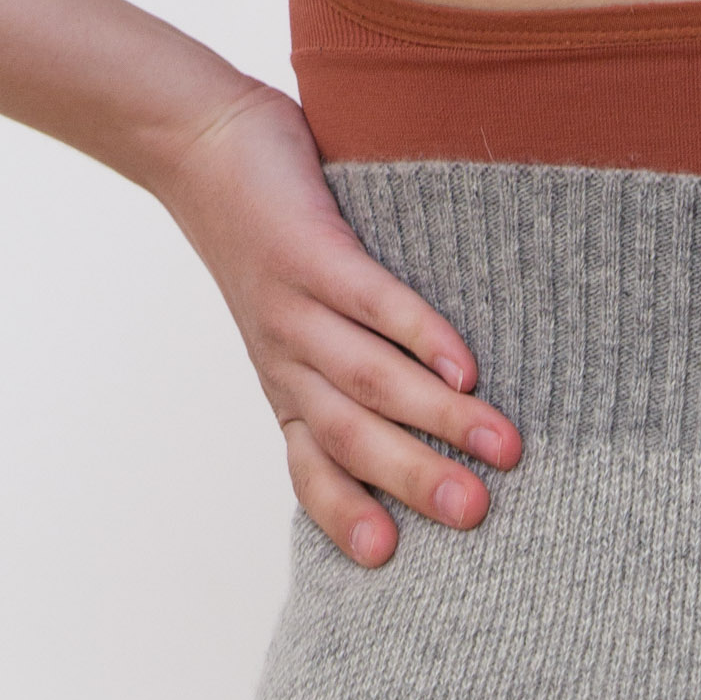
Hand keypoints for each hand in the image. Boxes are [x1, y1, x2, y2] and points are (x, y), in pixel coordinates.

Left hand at [157, 85, 520, 565]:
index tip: (385, 557)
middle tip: (474, 513)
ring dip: (436, 418)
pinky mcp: (308, 250)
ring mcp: (294, 308)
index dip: (343, 514)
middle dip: (413, 479)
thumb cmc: (268, 241)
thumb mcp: (297, 327)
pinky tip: (465, 366)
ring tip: (502, 447)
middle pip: (351, 436)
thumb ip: (355, 374)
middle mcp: (287, 361)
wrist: (199, 142)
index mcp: (288, 391)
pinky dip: (418, 336)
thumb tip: (448, 421)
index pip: (312, 469)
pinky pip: (369, 302)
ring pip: (367, 379)